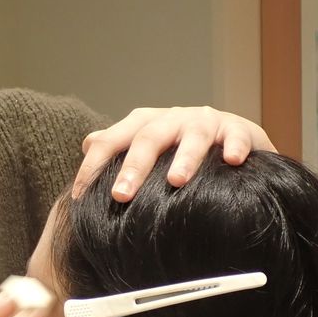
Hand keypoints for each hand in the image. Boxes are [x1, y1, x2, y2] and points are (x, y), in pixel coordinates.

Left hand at [73, 106, 275, 199]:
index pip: (110, 141)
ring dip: (184, 158)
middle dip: (133, 167)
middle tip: (121, 196)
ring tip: (176, 181)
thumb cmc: (180, 152)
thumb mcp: (148, 148)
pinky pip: (236, 135)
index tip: (79, 197)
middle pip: (148, 138)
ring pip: (192, 136)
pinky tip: (231, 161)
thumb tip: (86, 145)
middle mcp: (171, 119)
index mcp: (143, 125)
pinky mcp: (238, 128)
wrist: (233, 140)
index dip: (93, 167)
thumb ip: (119, 148)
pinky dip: (234, 146)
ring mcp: (204, 122)